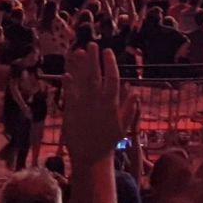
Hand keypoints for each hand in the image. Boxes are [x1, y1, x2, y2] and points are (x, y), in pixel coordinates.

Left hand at [63, 45, 130, 165]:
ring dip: (80, 66)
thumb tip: (135, 91)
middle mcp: (98, 102)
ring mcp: (83, 106)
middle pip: (96, 76)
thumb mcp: (123, 125)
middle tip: (92, 44)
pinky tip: (66, 72)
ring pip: (82, 82)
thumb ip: (130, 108)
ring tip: (78, 51)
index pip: (113, 79)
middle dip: (94, 59)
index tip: (108, 52)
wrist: (90, 157)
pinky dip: (68, 83)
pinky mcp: (71, 112)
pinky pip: (69, 94)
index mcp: (112, 104)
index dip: (110, 64)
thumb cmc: (108, 141)